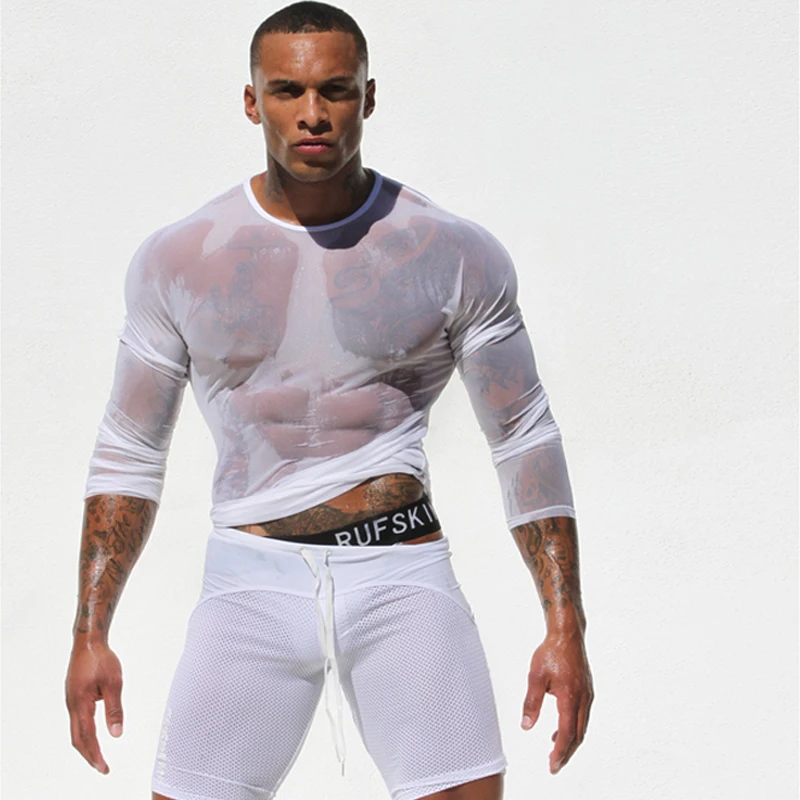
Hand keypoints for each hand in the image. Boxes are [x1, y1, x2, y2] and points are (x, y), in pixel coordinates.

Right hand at [65, 642, 123, 773]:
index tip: (104, 767)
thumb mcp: (114, 683)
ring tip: (98, 755)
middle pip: (77, 738)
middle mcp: (72, 705)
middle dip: (89, 754)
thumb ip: (114, 709)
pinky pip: (77, 719)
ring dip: (86, 744)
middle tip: (102, 767)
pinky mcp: (74, 695)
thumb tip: (116, 733)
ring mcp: (71, 700)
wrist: (88, 642)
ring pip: (76, 729)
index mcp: (81, 703)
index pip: (87, 737)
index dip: (95, 754)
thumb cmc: (101, 659)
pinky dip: (84, 731)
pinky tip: (93, 733)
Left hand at [521, 630, 593, 773]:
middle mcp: (583, 699)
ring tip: (554, 748)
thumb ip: (531, 703)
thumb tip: (526, 725)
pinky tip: (561, 726)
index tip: (552, 765)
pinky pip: (583, 715)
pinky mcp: (586, 689)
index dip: (560, 751)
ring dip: (570, 740)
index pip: (566, 733)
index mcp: (570, 698)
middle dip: (566, 752)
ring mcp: (587, 694)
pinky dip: (574, 726)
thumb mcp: (535, 677)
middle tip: (554, 764)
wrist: (567, 634)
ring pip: (582, 726)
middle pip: (578, 734)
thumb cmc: (551, 652)